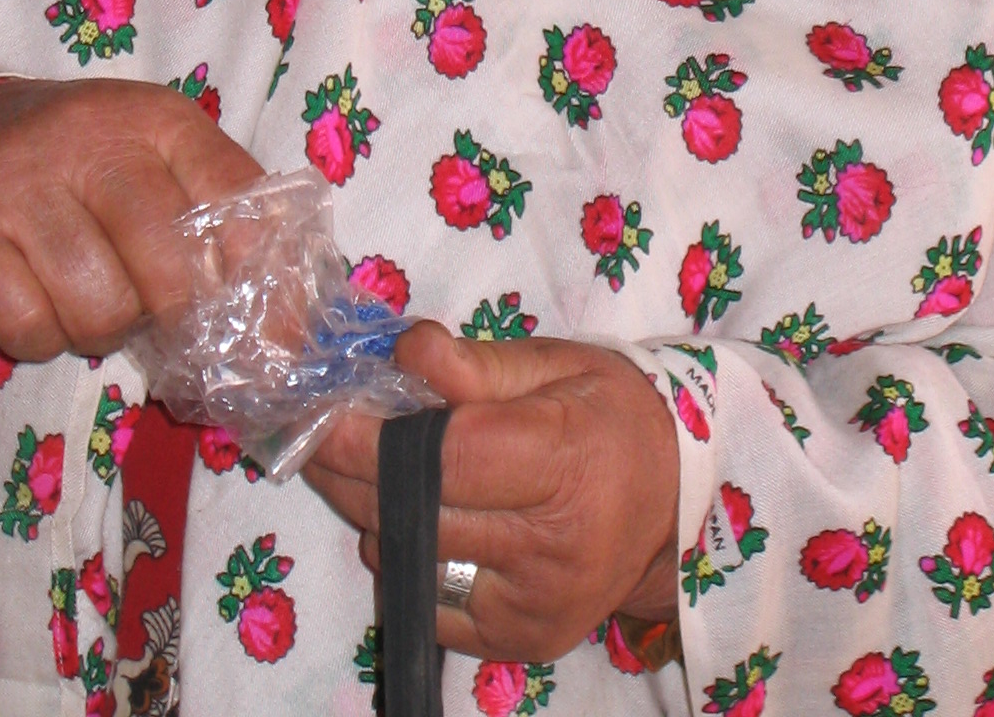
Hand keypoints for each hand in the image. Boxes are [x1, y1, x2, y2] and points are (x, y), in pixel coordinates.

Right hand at [0, 77, 262, 361]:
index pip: (236, 195)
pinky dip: (41, 340)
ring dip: (103, 330)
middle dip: (178, 316)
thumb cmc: (73, 160)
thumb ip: (216, 209)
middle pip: (168, 265)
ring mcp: (21, 184)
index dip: (262, 276)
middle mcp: (92, 138)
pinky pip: (29, 328)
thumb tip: (289, 314)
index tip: (278, 333)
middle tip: (162, 318)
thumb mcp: (150, 152)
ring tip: (90, 301)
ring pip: (101, 307)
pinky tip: (36, 305)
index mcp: (156, 117)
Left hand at [304, 322, 679, 660]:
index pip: (440, 457)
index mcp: (564, 460)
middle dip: (347, 470)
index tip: (320, 412)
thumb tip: (404, 351)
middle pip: (411, 510)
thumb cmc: (607, 416)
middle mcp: (550, 546)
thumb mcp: (555, 364)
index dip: (368, 437)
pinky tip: (417, 520)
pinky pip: (425, 601)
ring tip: (371, 468)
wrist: (676, 505)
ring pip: (406, 559)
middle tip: (318, 431)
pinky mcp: (518, 642)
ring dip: (371, 512)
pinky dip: (405, 558)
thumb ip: (476, 365)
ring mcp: (533, 604)